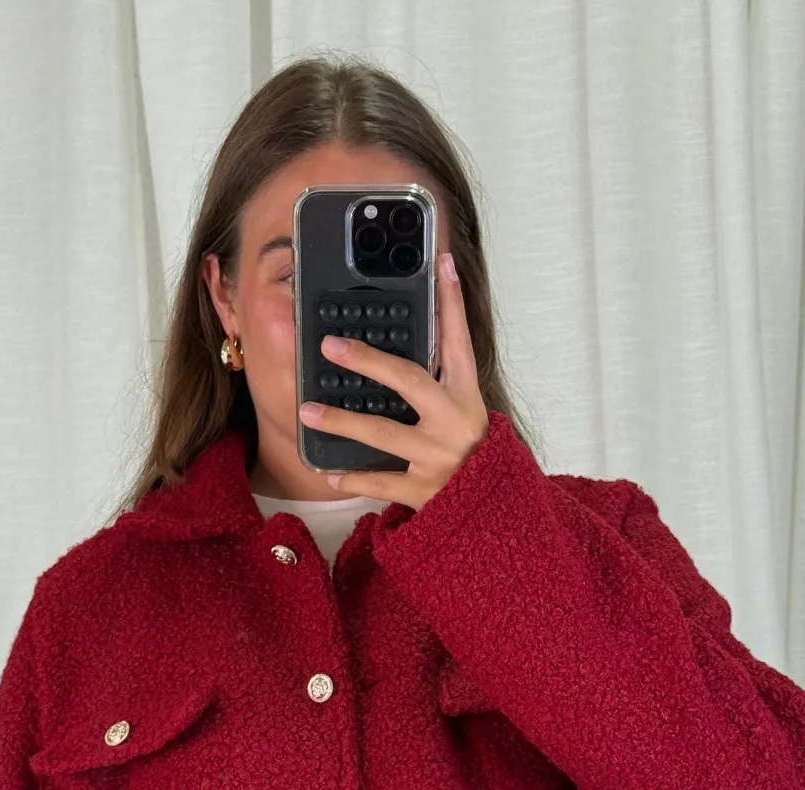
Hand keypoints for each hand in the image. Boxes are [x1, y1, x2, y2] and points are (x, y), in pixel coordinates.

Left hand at [297, 251, 489, 510]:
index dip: (451, 301)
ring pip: (384, 435)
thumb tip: (419, 324)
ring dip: (343, 423)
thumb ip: (441, 375)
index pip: (459, 340)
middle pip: (410, 382)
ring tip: (308, 411)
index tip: (440, 261)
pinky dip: (352, 480)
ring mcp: (439, 459)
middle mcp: (454, 423)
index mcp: (467, 395)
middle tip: (331, 346)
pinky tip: (327, 472)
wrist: (495, 513)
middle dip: (370, 361)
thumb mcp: (464, 409)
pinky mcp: (425, 492)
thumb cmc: (471, 453)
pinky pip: (380, 483)